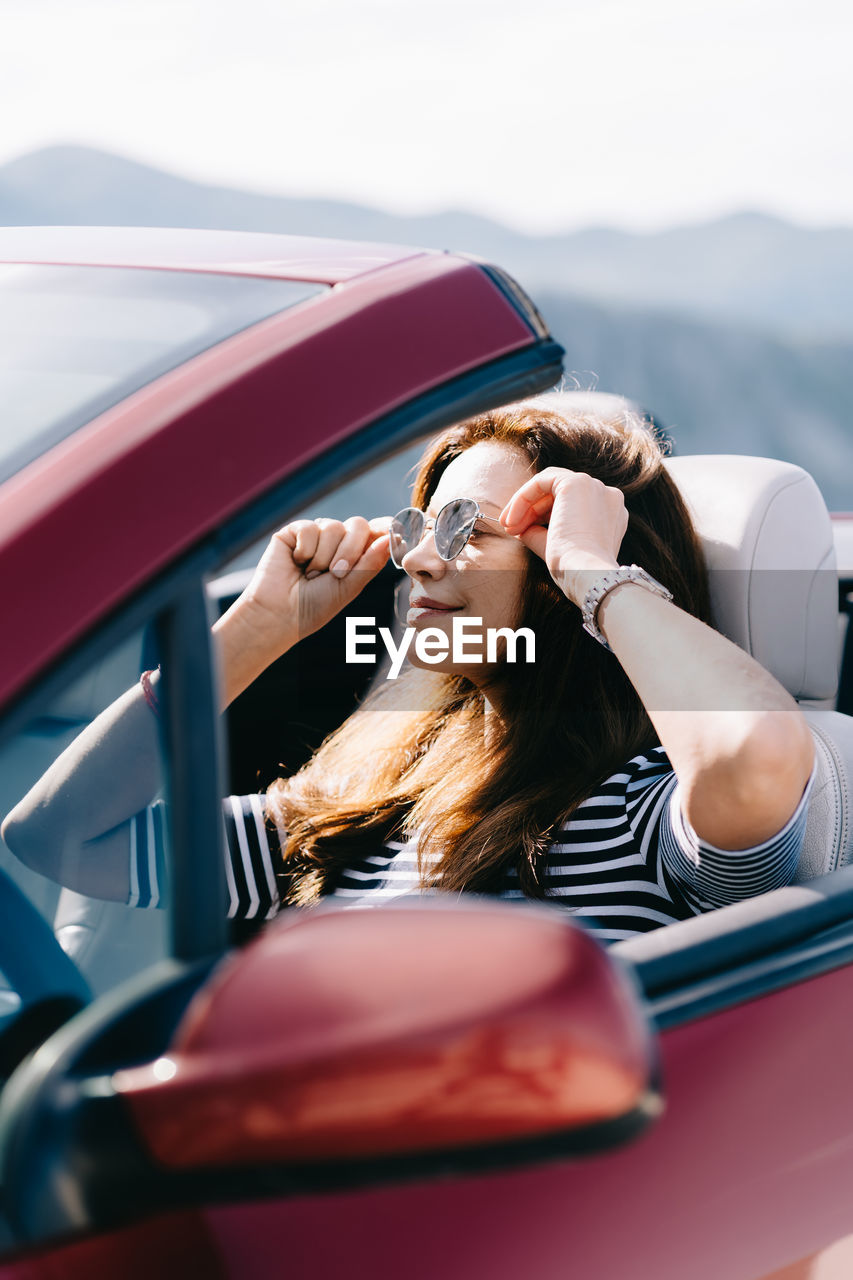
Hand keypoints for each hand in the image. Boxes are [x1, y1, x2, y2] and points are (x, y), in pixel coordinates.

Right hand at [217, 517, 390, 687]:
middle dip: (350, 550)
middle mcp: (337, 541)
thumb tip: (390, 536)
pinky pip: (310, 528)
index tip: (395, 533)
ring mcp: (316, 534)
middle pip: (358, 525)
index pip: (375, 531)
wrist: (280, 614)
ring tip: (311, 574)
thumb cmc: (314, 606)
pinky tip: (296, 562)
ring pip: (333, 526)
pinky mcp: (295, 531)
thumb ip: (370, 562)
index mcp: (355, 554)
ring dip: (324, 556)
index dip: (385, 528)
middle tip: (336, 573)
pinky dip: (305, 549)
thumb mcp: (349, 587)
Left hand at [500, 468, 626, 605]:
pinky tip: (513, 518)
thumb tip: (519, 529)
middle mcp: (607, 497)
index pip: (571, 505)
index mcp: (609, 515)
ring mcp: (594, 487)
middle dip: (531, 510)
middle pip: (560, 494)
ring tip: (509, 526)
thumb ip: (540, 534)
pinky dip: (524, 497)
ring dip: (525, 504)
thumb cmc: (575, 569)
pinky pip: (542, 481)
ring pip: (550, 485)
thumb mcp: (556, 548)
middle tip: (510, 529)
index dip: (541, 516)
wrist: (586, 572)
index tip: (519, 532)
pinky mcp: (577, 483)